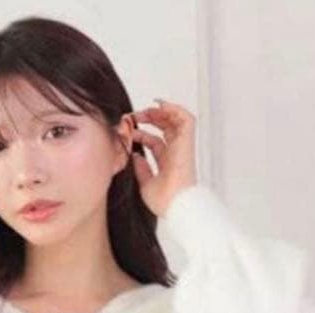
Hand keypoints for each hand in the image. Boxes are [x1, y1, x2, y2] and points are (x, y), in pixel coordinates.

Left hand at [124, 98, 198, 216]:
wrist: (175, 205)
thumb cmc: (164, 201)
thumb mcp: (145, 184)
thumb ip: (141, 169)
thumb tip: (136, 156)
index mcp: (166, 163)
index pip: (155, 142)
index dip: (141, 134)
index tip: (127, 131)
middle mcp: (175, 153)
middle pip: (165, 129)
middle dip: (149, 119)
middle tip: (133, 117)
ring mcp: (182, 147)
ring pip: (176, 121)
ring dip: (160, 112)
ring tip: (145, 111)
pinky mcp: (187, 142)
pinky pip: (186, 119)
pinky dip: (175, 109)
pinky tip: (160, 106)